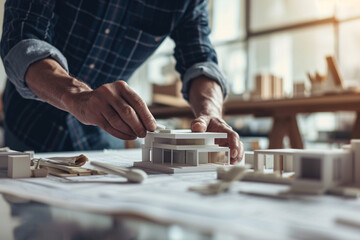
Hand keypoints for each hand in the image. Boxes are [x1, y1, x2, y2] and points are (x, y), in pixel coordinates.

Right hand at [25, 59, 155, 139]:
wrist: (81, 100)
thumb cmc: (106, 101)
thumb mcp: (120, 98)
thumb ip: (134, 108)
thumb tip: (149, 123)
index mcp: (121, 86)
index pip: (137, 102)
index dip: (147, 116)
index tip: (152, 126)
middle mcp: (109, 92)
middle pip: (128, 112)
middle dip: (138, 125)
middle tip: (144, 133)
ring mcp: (99, 102)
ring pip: (118, 121)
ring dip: (130, 131)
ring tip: (136, 135)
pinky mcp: (93, 114)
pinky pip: (110, 127)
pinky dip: (121, 134)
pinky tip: (128, 136)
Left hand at [188, 76, 243, 163]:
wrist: (209, 120)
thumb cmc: (207, 121)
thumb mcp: (202, 120)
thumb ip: (199, 123)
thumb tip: (197, 128)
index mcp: (224, 129)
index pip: (233, 136)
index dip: (235, 144)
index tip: (233, 153)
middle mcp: (228, 136)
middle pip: (238, 145)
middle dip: (237, 154)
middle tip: (233, 162)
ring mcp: (227, 143)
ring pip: (237, 150)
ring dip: (235, 158)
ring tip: (231, 164)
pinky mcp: (224, 148)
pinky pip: (230, 154)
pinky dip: (230, 160)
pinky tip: (226, 164)